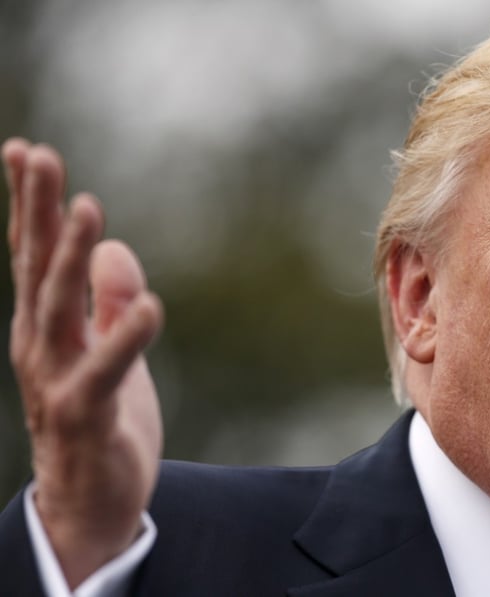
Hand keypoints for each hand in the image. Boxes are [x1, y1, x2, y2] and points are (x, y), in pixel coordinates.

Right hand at [3, 139, 163, 588]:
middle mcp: (41, 346)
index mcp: (46, 327)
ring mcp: (58, 379)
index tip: (25, 149)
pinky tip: (148, 305)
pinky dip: (125, 339)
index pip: (33, 256)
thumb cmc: (98, 418)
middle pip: (37, 268)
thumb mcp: (109, 349)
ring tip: (87, 206)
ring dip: (71, 257)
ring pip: (60, 309)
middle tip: (38, 155)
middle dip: (36, 211)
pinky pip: (107, 372)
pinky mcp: (87, 414)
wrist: (90, 502)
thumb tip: (114, 249)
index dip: (29, 205)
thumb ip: (106, 302)